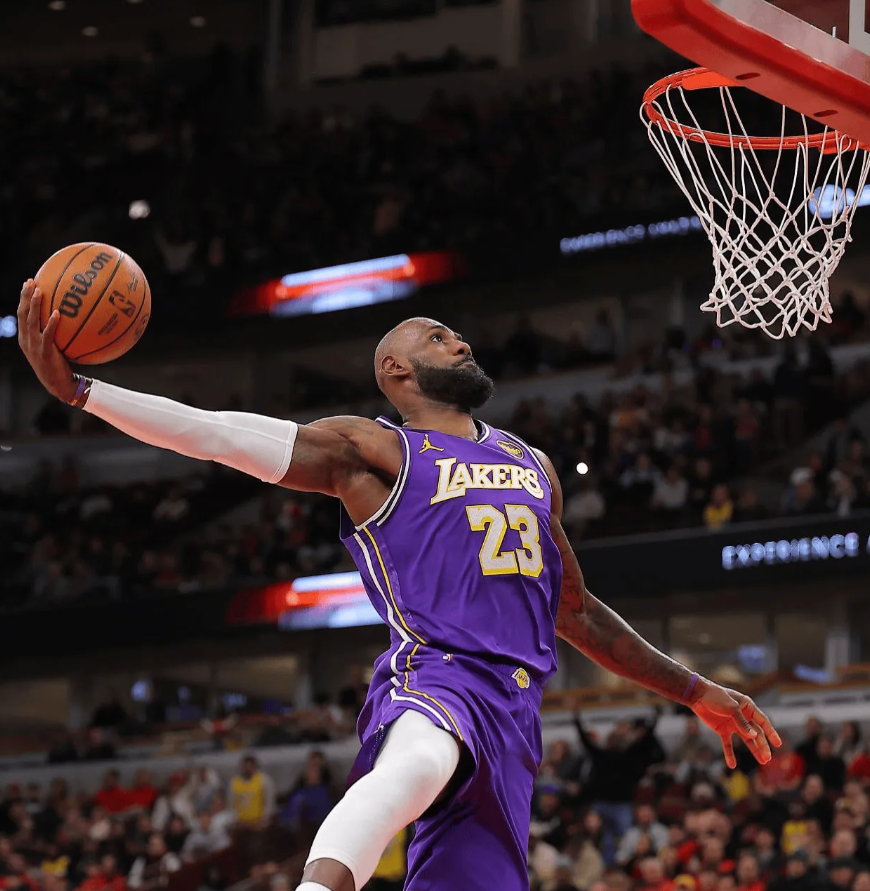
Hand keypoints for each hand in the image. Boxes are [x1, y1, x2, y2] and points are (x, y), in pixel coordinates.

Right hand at [17, 279, 76, 401]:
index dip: (23, 298)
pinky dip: (51, 324)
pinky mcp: (45, 353)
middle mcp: (27, 340)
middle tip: (31, 282)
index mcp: (26, 338)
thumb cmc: (59, 365)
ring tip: (39, 292)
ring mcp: (34, 346)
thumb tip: (67, 316)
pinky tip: (57, 314)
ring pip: (31, 322)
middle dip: (25, 297)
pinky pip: (47, 335)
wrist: (58, 385)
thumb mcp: (53, 347)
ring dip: (34, 306)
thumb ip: (55, 333)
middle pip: (23, 314)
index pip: (21, 314)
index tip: (29, 283)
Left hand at [689, 677, 781, 768]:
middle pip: (756, 733)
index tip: (778, 744)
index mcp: (747, 707)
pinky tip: (732, 765)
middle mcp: (742, 717)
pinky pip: (728, 744)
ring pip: (746, 740)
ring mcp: (733, 724)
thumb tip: (754, 736)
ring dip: (754, 750)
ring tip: (762, 761)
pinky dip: (730, 754)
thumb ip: (742, 722)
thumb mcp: (730, 707)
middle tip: (768, 759)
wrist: (697, 695)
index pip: (763, 721)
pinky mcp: (722, 730)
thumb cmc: (715, 696)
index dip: (771, 732)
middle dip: (763, 746)